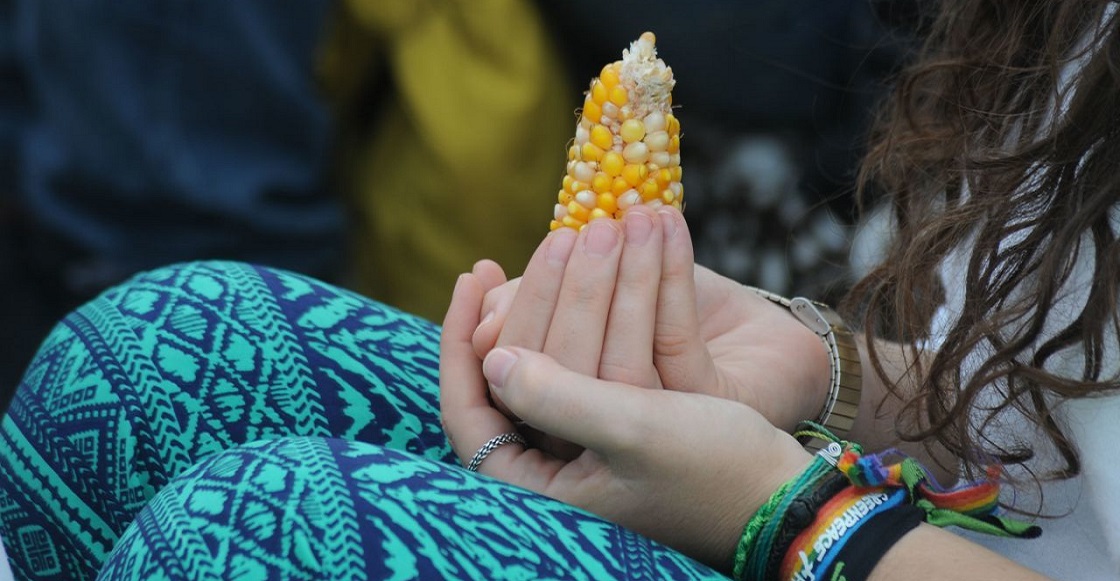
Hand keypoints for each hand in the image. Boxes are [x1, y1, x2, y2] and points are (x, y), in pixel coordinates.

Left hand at [439, 272, 812, 569]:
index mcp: (544, 488)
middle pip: (516, 366)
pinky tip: (597, 254)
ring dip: (568, 287)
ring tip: (589, 228)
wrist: (789, 490)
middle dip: (539, 293)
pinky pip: (583, 348)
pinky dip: (590, 302)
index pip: (469, 411)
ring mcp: (584, 438)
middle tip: (563, 236)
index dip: (460, 339)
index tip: (475, 272)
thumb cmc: (720, 470)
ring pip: (551, 351)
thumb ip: (560, 400)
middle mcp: (554, 464)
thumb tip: (493, 360)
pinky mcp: (615, 415)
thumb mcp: (637, 433)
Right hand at [473, 207, 831, 430]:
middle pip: (560, 379)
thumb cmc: (666, 313)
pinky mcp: (704, 414)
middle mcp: (600, 442)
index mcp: (560, 417)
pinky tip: (669, 227)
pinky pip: (675, 346)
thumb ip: (541, 302)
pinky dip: (671, 278)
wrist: (762, 344)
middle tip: (579, 231)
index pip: (506, 384)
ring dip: (625, 280)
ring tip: (632, 217)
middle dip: (563, 294)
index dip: (489, 328)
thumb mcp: (595, 297)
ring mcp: (651, 435)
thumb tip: (486, 313)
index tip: (479, 269)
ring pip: (619, 366)